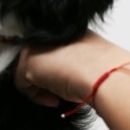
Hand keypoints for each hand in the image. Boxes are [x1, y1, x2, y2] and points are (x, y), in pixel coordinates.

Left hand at [14, 32, 129, 108]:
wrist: (106, 76)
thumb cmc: (107, 70)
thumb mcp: (92, 58)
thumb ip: (77, 59)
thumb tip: (72, 74)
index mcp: (68, 29)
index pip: (51, 49)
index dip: (54, 67)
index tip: (64, 81)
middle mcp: (51, 33)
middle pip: (37, 59)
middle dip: (46, 78)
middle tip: (59, 92)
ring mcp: (37, 45)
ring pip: (28, 71)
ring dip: (41, 87)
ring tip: (59, 96)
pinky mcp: (28, 62)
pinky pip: (22, 84)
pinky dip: (36, 96)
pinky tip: (54, 99)